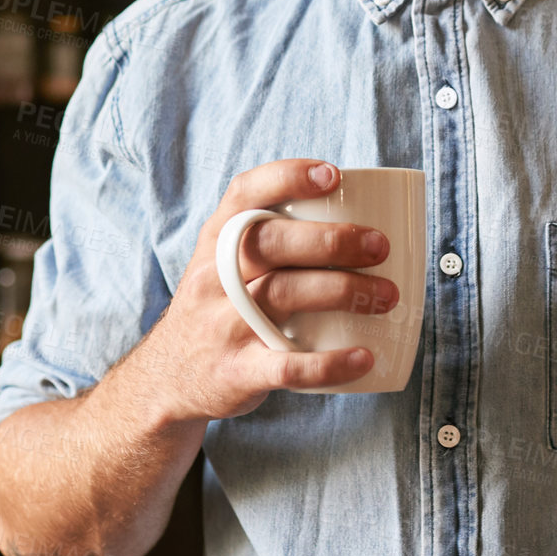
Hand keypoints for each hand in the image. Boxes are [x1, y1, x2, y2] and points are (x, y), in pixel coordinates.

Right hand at [133, 159, 395, 423]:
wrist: (169, 379)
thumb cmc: (221, 308)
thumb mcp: (224, 264)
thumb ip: (271, 237)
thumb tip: (362, 212)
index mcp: (216, 242)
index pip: (243, 195)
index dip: (287, 178)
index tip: (334, 176)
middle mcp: (214, 278)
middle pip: (271, 244)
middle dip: (332, 240)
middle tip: (380, 245)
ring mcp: (223, 325)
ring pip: (282, 295)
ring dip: (342, 291)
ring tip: (387, 295)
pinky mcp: (236, 372)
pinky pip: (285, 366)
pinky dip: (328, 363)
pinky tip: (364, 357)